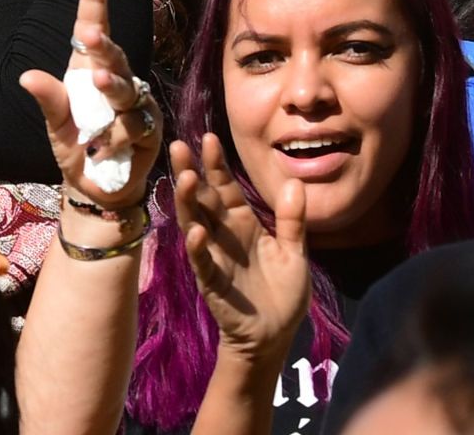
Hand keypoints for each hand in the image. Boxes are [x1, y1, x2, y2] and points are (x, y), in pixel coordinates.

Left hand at [21, 0, 161, 213]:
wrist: (96, 186)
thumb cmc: (75, 145)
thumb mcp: (55, 124)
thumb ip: (48, 100)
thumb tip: (27, 76)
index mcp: (89, 69)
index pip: (93, 29)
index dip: (95, 0)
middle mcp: (116, 81)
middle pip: (114, 55)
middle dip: (105, 44)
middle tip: (92, 33)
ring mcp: (135, 105)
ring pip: (126, 89)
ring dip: (112, 86)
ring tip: (98, 82)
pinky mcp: (149, 130)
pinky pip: (135, 126)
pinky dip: (117, 136)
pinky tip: (103, 147)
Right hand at [172, 134, 307, 358]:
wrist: (275, 336)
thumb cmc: (282, 293)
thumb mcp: (294, 252)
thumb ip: (292, 219)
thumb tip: (295, 181)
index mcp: (242, 224)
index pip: (224, 187)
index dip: (217, 164)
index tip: (209, 138)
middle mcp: (223, 236)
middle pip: (202, 199)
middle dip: (190, 172)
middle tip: (178, 145)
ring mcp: (214, 258)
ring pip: (194, 224)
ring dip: (189, 202)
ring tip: (186, 178)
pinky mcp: (213, 284)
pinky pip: (202, 263)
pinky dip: (197, 247)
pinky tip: (195, 231)